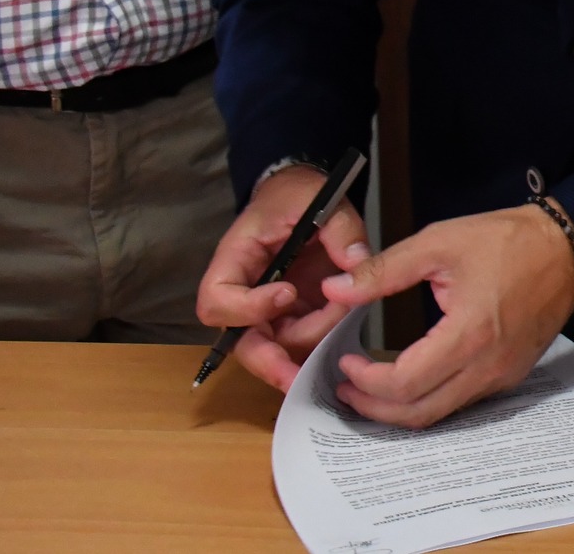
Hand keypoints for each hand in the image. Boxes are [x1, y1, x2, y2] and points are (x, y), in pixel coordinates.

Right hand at [196, 165, 372, 390]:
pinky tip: (343, 340)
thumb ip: (340, 231)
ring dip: (310, 343)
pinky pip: (299, 342)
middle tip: (298, 378)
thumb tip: (355, 264)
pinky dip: (320, 345)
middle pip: (240, 341)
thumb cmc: (298, 195)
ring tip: (344, 312)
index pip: (218, 300)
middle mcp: (245, 293)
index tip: (288, 293)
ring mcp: (268, 310)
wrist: (301, 195)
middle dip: (269, 362)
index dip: (248, 308)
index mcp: (235, 260)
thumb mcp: (320, 200)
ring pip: (275, 348)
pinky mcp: (292, 316)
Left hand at [317, 202, 573, 427]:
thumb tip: (337, 289)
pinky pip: (461, 401)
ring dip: (399, 409)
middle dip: (373, 408)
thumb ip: (383, 271)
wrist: (567, 248)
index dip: (365, 380)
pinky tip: (412, 378)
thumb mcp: (438, 243)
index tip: (345, 360)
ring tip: (371, 386)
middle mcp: (488, 365)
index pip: (404, 383)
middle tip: (346, 387)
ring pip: (440, 414)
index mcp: (470, 333)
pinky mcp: (510, 374)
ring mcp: (502, 374)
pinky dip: (428, 399)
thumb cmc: (510, 241)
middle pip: (418, 414)